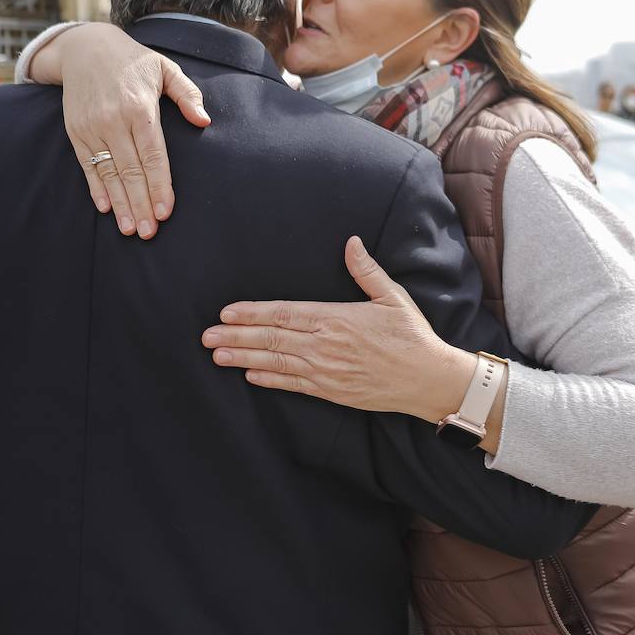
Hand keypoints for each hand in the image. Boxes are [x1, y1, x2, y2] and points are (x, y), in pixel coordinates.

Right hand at [48, 23, 210, 238]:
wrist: (85, 47)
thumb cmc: (133, 61)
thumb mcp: (165, 69)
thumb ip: (187, 94)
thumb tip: (204, 120)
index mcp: (140, 108)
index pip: (152, 155)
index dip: (159, 185)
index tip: (165, 211)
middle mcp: (114, 120)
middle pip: (130, 171)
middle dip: (140, 204)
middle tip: (150, 232)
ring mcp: (92, 127)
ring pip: (108, 173)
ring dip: (120, 203)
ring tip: (131, 229)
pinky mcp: (76, 131)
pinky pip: (87, 165)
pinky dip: (96, 188)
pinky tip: (106, 209)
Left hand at [201, 236, 476, 423]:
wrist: (428, 379)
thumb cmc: (412, 335)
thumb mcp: (392, 297)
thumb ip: (366, 271)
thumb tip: (351, 243)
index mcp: (336, 318)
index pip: (285, 313)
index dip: (253, 313)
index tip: (227, 312)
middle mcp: (326, 345)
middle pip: (272, 338)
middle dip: (236, 336)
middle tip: (206, 336)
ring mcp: (326, 370)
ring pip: (276, 362)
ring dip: (244, 358)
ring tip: (217, 355)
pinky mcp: (332, 391)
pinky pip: (293, 384)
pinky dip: (269, 379)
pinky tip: (249, 374)